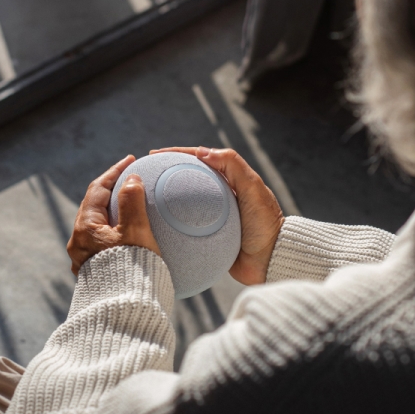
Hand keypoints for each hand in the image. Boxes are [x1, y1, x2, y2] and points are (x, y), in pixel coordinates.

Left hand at [68, 154, 160, 274]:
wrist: (125, 310)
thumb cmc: (131, 270)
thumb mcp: (135, 232)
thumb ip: (132, 202)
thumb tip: (131, 179)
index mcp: (85, 228)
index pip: (97, 189)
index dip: (114, 172)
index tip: (130, 160)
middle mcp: (79, 243)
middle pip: (94, 206)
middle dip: (112, 191)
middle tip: (131, 180)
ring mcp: (84, 259)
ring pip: (97, 226)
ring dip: (113, 212)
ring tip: (133, 205)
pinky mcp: (94, 272)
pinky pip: (102, 242)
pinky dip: (115, 230)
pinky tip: (130, 233)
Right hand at [150, 146, 283, 284]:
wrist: (270, 261)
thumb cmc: (265, 224)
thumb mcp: (253, 188)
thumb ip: (232, 165)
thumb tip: (202, 151)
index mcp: (230, 181)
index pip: (199, 160)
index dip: (176, 154)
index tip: (154, 155)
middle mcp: (219, 197)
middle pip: (188, 179)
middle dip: (166, 174)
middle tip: (144, 174)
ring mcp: (212, 218)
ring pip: (183, 204)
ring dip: (165, 199)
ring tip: (144, 197)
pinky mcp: (208, 237)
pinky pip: (185, 228)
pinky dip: (171, 225)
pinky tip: (156, 225)